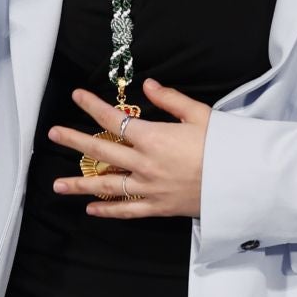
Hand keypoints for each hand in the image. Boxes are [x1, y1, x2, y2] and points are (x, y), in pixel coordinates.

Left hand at [46, 80, 210, 218]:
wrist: (244, 183)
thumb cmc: (224, 145)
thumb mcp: (199, 115)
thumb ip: (170, 100)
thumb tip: (147, 85)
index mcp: (153, 137)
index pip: (113, 119)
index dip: (92, 106)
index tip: (77, 96)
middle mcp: (145, 163)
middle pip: (102, 151)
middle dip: (74, 141)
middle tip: (53, 134)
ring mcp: (150, 188)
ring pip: (107, 186)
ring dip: (81, 185)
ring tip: (58, 185)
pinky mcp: (159, 207)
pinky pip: (128, 210)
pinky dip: (108, 210)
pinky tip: (91, 209)